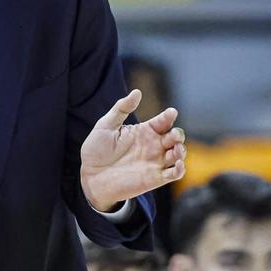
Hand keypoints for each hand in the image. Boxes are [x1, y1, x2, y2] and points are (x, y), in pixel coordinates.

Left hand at [80, 89, 185, 210]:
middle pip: (175, 136)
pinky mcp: (154, 178)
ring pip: (178, 154)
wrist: (89, 176)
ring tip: (176, 148)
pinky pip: (174, 174)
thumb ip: (122, 108)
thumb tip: (137, 92)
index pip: (163, 121)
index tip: (171, 113)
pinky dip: (181, 169)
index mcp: (144, 131)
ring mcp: (155, 162)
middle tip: (173, 134)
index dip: (169, 116)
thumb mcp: (106, 125)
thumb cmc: (96, 150)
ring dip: (182, 150)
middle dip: (178, 134)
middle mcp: (152, 145)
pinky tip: (178, 164)